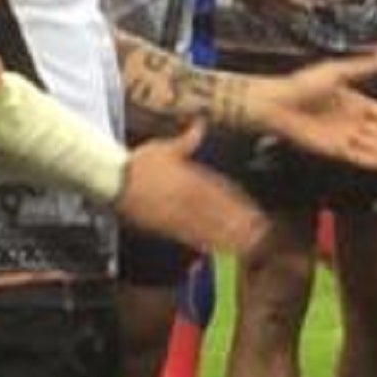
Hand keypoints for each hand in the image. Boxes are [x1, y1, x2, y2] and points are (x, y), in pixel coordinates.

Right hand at [118, 123, 268, 255]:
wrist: (113, 177)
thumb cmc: (137, 162)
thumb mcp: (165, 147)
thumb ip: (187, 139)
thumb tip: (199, 123)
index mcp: (192, 177)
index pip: (223, 192)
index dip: (240, 203)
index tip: (256, 212)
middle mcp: (191, 196)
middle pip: (222, 212)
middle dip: (242, 223)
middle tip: (263, 233)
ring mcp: (180, 212)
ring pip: (211, 226)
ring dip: (231, 236)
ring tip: (249, 245)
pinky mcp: (167, 226)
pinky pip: (190, 236)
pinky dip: (206, 244)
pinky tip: (219, 252)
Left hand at [242, 53, 376, 171]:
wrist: (277, 103)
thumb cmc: (301, 85)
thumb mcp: (337, 71)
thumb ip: (363, 67)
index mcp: (354, 102)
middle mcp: (351, 121)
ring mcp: (343, 136)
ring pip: (374, 146)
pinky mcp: (333, 149)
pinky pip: (358, 156)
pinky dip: (373, 161)